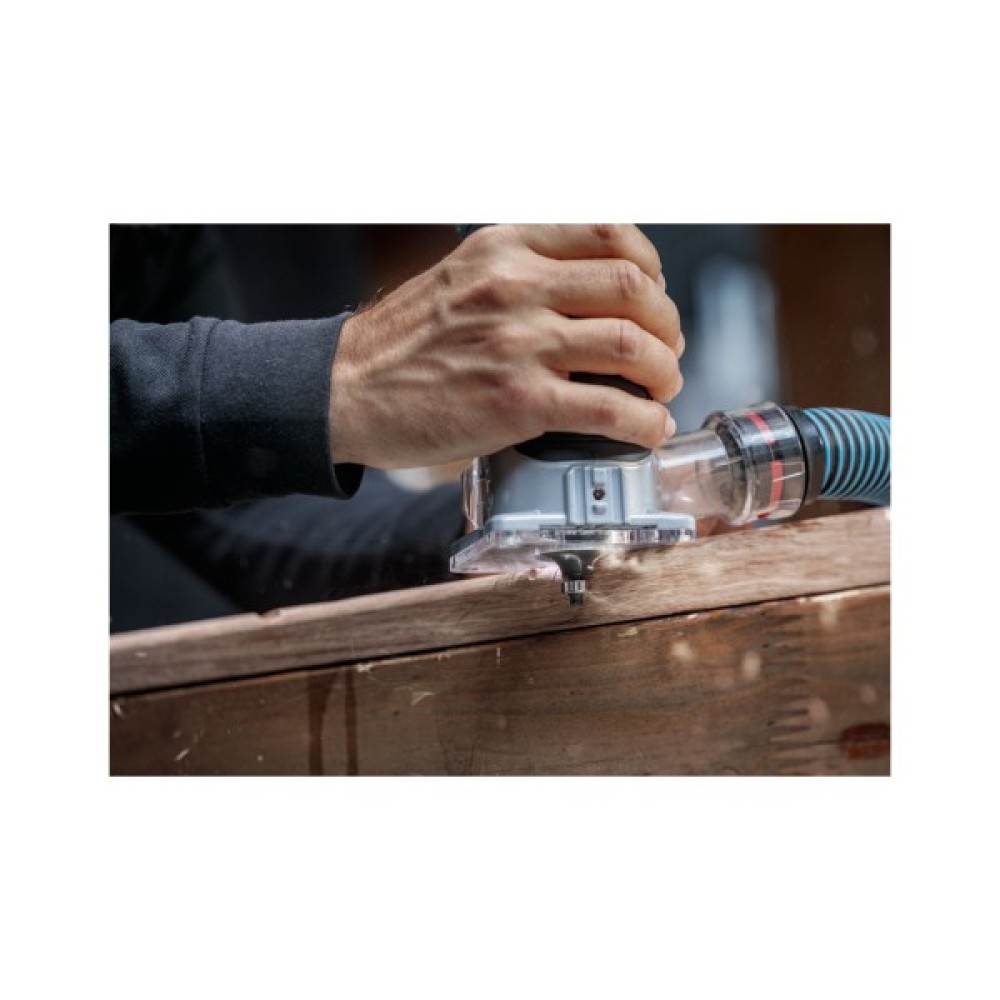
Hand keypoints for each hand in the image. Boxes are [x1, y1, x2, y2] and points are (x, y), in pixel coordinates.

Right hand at [329, 223, 684, 468]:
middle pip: (633, 289)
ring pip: (630, 345)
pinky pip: (609, 409)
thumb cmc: (402, 342)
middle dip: (667, 324)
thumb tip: (589, 295)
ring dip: (663, 372)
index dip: (650, 268)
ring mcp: (518, 343)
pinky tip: (648, 430)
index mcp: (505, 247)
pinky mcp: (517, 401)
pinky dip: (644, 422)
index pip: (610, 233)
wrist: (346, 390)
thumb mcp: (461, 276)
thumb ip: (521, 272)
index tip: (653, 296)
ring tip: (661, 389)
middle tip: (666, 350)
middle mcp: (515, 285)